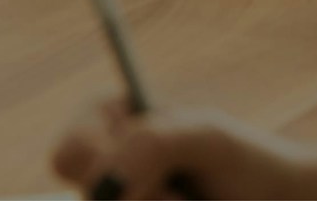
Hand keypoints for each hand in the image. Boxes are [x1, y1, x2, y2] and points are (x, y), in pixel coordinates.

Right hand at [51, 98, 316, 199]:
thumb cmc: (247, 163)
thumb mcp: (206, 138)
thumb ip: (152, 145)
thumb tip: (107, 184)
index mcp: (104, 123)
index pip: (68, 155)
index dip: (103, 173)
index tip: (158, 178)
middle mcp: (103, 169)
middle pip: (91, 198)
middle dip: (144, 200)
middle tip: (183, 197)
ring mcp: (119, 199)